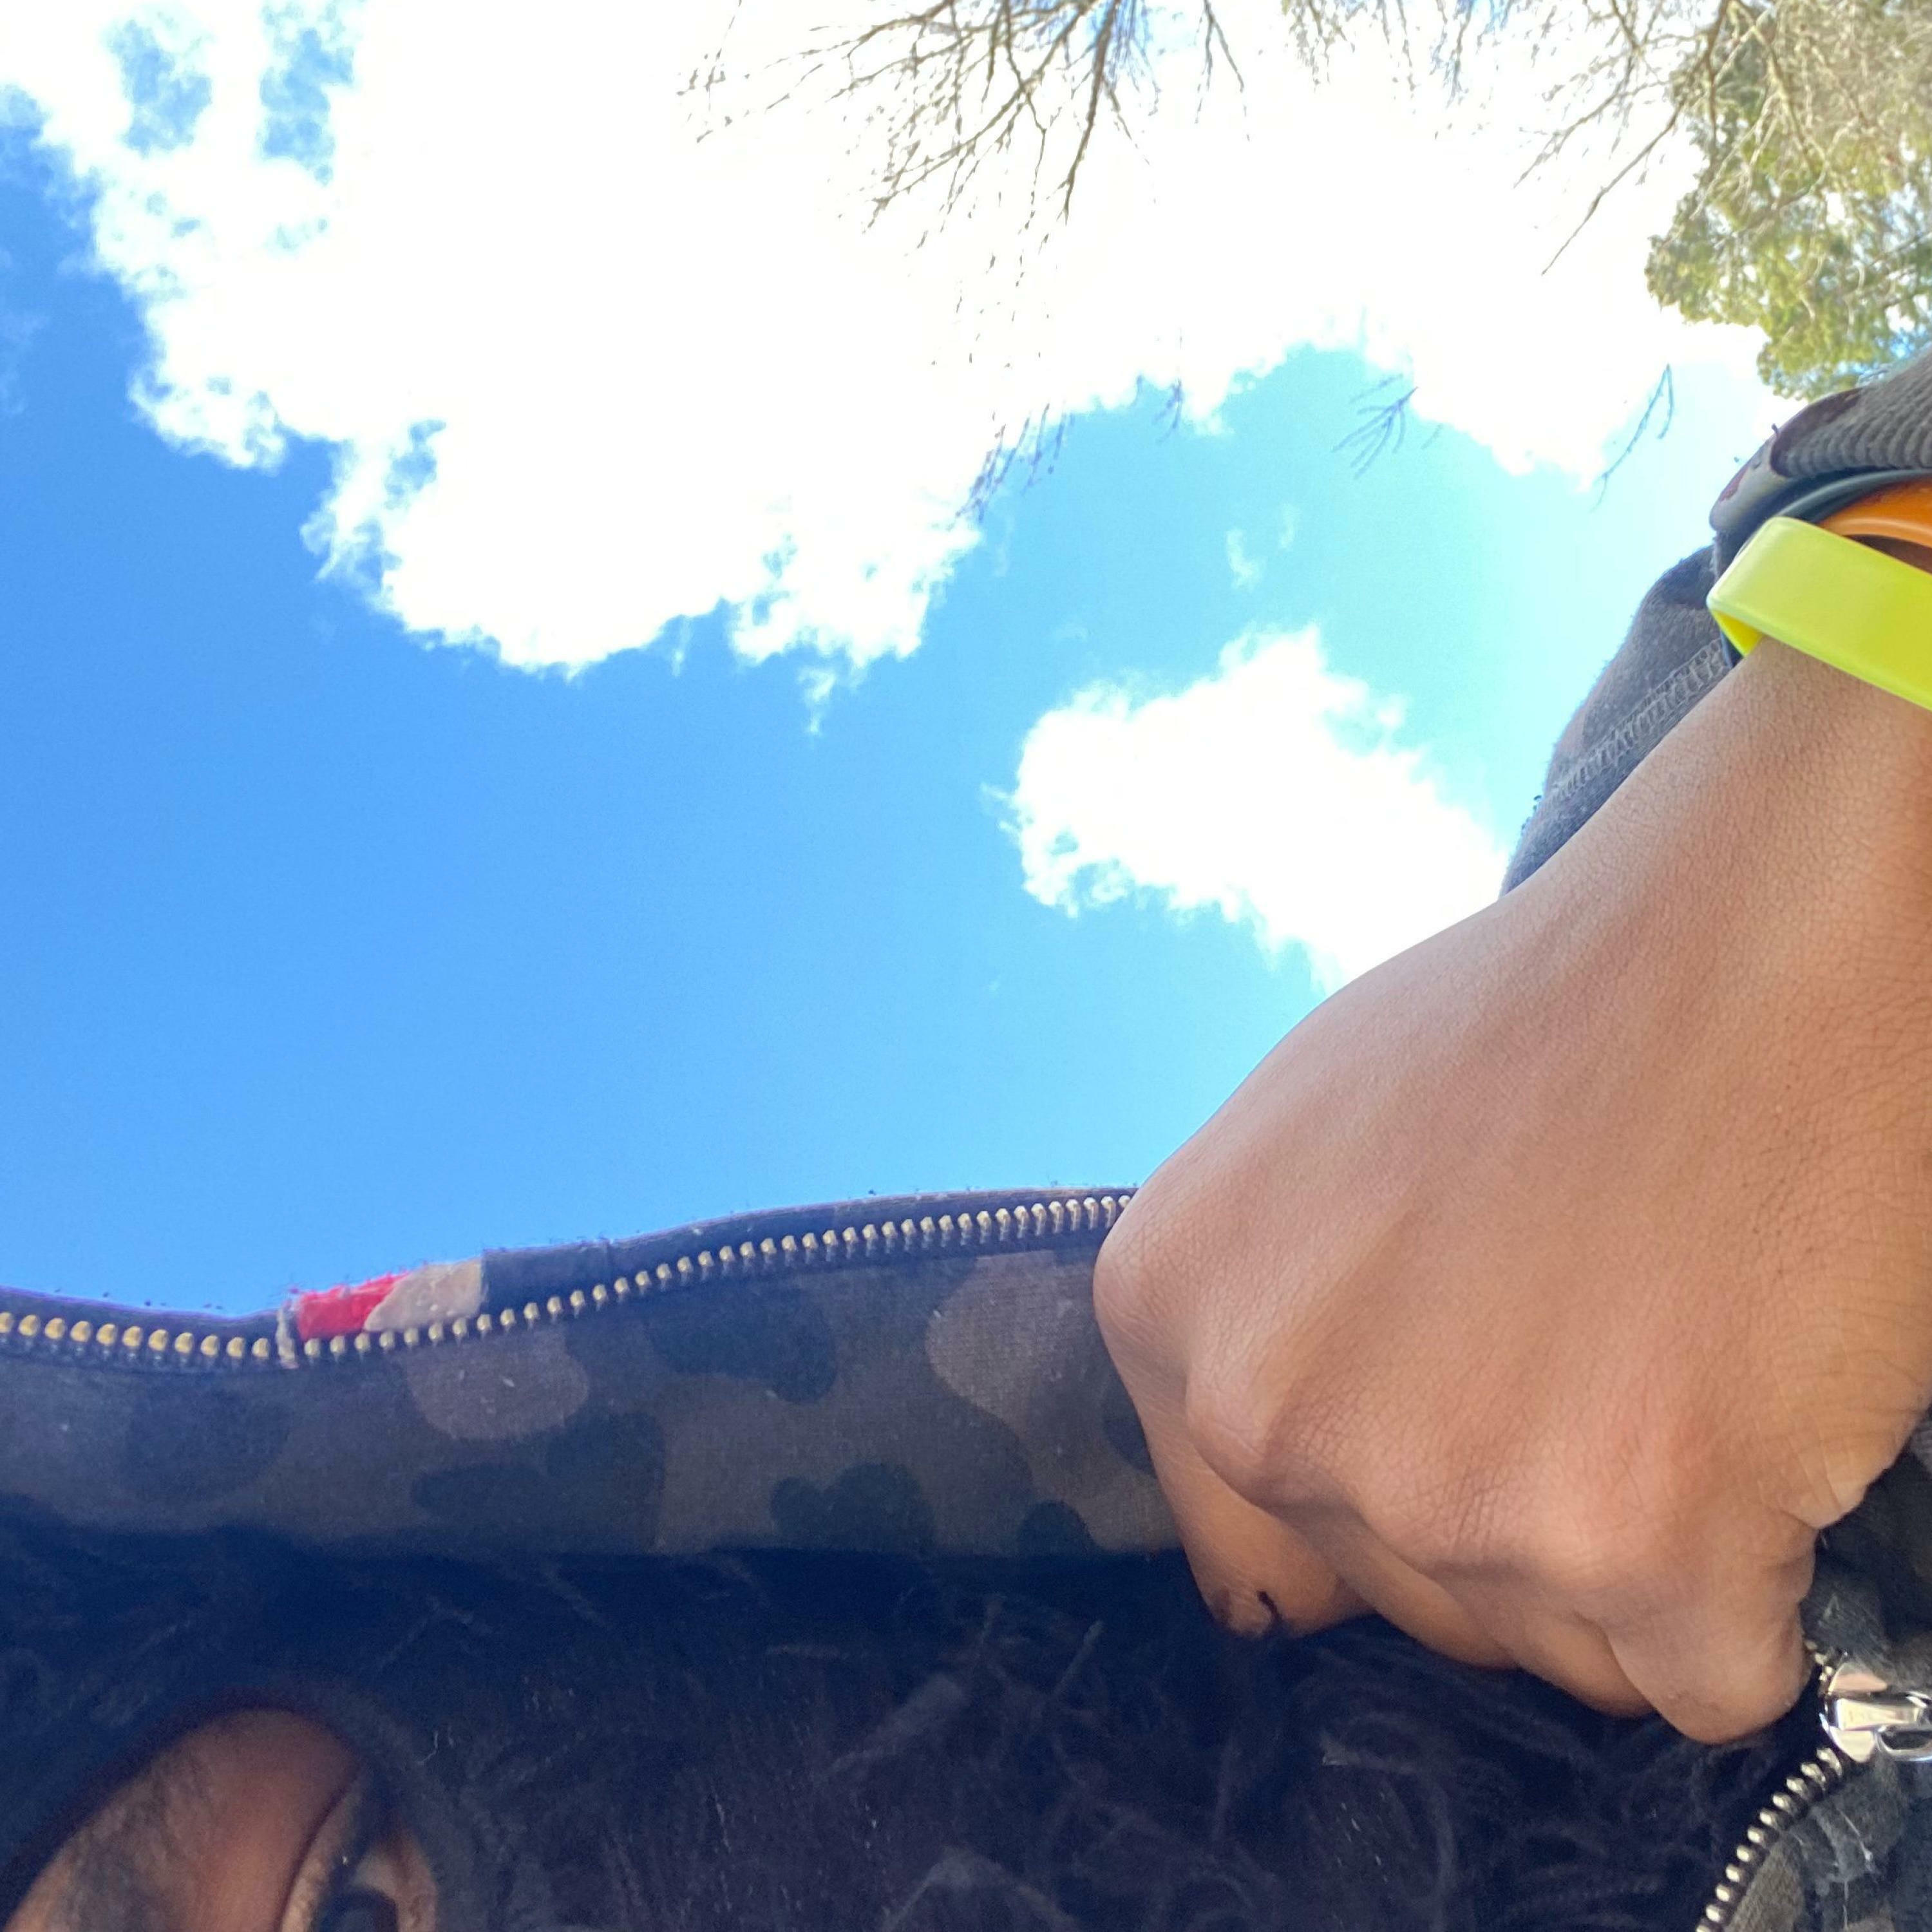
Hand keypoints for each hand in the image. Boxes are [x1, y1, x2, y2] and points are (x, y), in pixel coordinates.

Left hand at [1096, 636, 1931, 1741]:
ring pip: (1553, 1652)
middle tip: (1584, 1351)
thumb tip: (1261, 1497)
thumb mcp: (1296, 1148)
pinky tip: (1739, 1428)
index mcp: (1168, 1314)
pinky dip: (1741, 1598)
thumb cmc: (1526, 1024)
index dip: (1371, 1513)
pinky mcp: (1636, 1554)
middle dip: (1502, 1522)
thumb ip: (1255, 1325)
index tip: (1455, 1426)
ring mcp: (1443, 1495)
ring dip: (1621, 1557)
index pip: (1248, 1551)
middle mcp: (1270, 1418)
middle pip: (1408, 1603)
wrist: (1747, 949)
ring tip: (1658, 1363)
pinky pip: (1698, 1680)